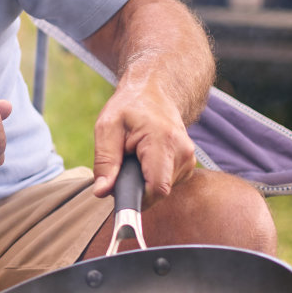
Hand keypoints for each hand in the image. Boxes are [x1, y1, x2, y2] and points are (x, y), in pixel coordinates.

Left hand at [90, 81, 196, 207]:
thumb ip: (105, 161)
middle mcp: (183, 153)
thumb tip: (102, 191)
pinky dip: (151, 177)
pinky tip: (144, 161)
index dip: (137, 199)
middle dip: (135, 188)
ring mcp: (189, 160)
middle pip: (158, 192)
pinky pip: (166, 183)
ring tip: (132, 159)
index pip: (157, 188)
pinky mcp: (188, 165)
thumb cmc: (128, 107)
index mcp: (164, 142)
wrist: (153, 93)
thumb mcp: (107, 127)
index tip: (119, 195)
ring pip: (162, 190)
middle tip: (120, 169)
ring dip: (143, 182)